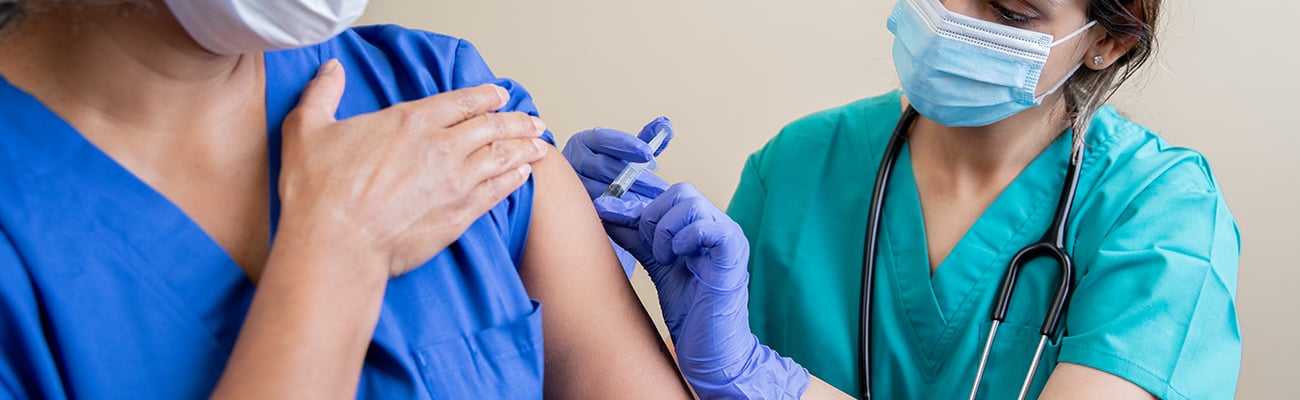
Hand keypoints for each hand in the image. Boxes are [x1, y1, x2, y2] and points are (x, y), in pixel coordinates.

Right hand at [277, 59, 548, 276]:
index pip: (461, 101)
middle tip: (533, 121)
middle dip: (516, 121)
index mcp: (410, 121)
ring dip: (525, 148)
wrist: (336, 246)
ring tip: (541, 144)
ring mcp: (456, 182)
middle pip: (491, 127)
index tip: (501, 95)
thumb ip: (323, 94)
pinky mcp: (461, 215)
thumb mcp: (308, 129)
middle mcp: (441, 147)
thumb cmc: (318, 193)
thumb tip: (331, 69)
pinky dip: (514, 179)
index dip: (485, 96)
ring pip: (501, 157)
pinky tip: (524, 175)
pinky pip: (498, 191)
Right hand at [562, 117, 672, 275]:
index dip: (627, 145)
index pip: (605, 139)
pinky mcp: (574, 207)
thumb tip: (665, 125)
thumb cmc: (609, 169)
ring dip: (629, 198)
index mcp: (585, 141)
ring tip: (652, 204)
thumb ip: (646, 139)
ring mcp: (571, 184)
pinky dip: (618, 213)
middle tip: (660, 188)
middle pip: (605, 167)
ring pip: (600, 190)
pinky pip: (596, 210)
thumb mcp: (627, 152)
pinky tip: (636, 217)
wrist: (584, 194)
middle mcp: (574, 160)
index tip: (648, 153)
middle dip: (636, 178)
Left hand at [595, 184, 809, 398]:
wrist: (711, 349)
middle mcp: (719, 225)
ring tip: (664, 260)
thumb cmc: (690, 311)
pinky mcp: (733, 253)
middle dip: (653, 217)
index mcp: (703, 226)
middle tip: (651, 250)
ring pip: (691, 203)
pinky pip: (706, 227)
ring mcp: (729, 237)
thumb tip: (607, 213)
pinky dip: (683, 239)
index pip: (670, 195)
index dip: (638, 206)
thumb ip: (637, 238)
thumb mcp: (656, 265)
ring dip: (665, 230)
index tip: (609, 216)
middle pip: (681, 191)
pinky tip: (677, 260)